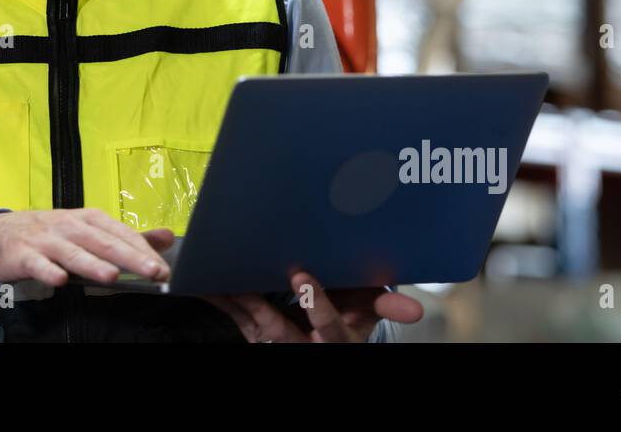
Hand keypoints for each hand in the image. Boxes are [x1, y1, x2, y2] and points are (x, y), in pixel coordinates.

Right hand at [0, 208, 174, 286]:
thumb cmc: (52, 235)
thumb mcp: (89, 231)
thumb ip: (127, 238)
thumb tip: (167, 237)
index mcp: (89, 220)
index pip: (121, 233)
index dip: (143, 250)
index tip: (163, 268)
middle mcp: (70, 226)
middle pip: (103, 242)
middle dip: (129, 257)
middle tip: (152, 271)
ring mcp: (46, 240)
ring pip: (73, 252)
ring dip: (92, 263)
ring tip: (112, 276)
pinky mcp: (24, 254)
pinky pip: (38, 264)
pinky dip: (49, 270)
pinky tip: (61, 280)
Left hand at [204, 270, 423, 342]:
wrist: (330, 333)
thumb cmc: (349, 314)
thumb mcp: (369, 311)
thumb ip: (385, 305)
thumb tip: (415, 310)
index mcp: (335, 339)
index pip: (328, 328)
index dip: (316, 305)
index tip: (302, 277)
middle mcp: (303, 343)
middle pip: (277, 329)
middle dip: (258, 306)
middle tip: (240, 283)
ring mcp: (277, 338)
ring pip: (251, 323)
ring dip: (232, 301)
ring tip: (215, 278)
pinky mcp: (257, 330)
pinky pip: (237, 317)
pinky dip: (222, 298)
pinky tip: (205, 282)